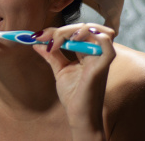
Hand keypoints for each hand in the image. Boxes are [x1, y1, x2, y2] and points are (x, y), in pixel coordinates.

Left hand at [32, 23, 115, 138]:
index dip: (56, 30)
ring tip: (58, 39)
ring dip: (76, 30)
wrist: (79, 117)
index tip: (36, 36)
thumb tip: (37, 42)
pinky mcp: (101, 69)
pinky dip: (96, 38)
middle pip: (85, 28)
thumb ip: (52, 55)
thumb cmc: (73, 95)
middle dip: (62, 29)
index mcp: (88, 52)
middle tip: (43, 38)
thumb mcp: (60, 70)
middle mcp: (97, 53)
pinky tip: (75, 39)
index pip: (76, 31)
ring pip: (97, 31)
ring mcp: (101, 60)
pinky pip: (108, 48)